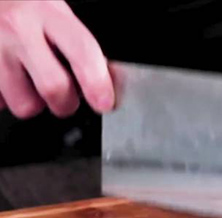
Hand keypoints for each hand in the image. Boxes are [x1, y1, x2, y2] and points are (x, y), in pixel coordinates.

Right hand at [0, 0, 112, 118]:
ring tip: (32, 84)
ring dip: (35, 103)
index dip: (97, 83)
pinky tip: (12, 79)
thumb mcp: (56, 12)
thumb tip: (110, 79)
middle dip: (67, 103)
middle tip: (67, 97)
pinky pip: (1, 103)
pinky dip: (9, 99)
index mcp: (47, 12)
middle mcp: (19, 29)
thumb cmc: (24, 5)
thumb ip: (80, 43)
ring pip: (26, 105)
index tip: (105, 102)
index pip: (82, 52)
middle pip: (54, 88)